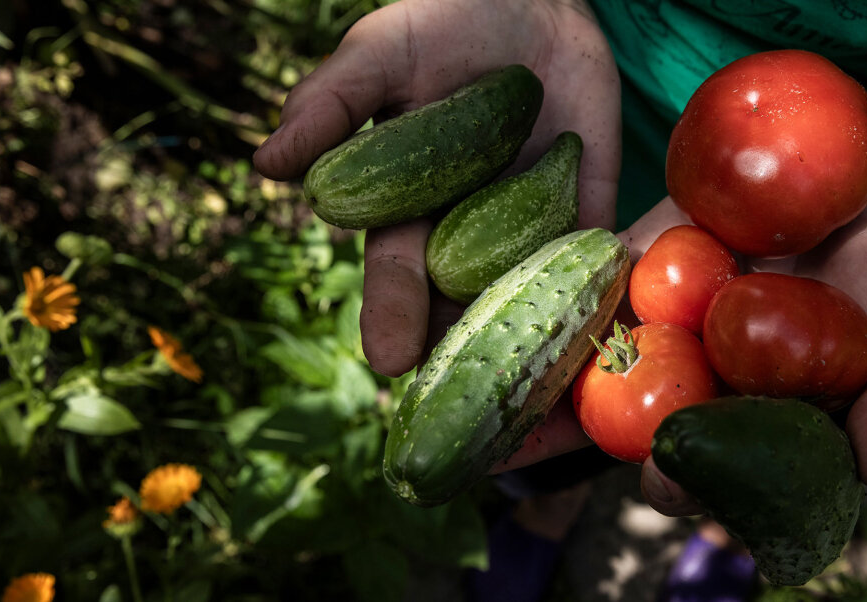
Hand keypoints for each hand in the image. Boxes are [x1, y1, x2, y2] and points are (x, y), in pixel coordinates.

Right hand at [252, 0, 620, 375]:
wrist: (530, 3)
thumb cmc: (440, 26)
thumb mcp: (381, 55)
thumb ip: (332, 105)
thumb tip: (266, 165)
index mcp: (410, 208)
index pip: (397, 273)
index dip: (391, 314)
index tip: (388, 360)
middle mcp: (468, 232)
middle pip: (462, 305)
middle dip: (462, 354)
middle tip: (463, 406)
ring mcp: (530, 225)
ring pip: (527, 299)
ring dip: (530, 347)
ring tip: (533, 399)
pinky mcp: (587, 210)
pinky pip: (592, 261)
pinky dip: (594, 299)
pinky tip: (600, 344)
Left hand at [496, 115, 866, 513]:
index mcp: (749, 422)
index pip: (705, 472)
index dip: (680, 483)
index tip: (661, 479)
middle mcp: (694, 383)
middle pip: (627, 428)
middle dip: (579, 442)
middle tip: (527, 450)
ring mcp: (661, 324)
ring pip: (589, 367)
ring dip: (530, 387)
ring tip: (475, 403)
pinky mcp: (638, 265)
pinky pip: (585, 286)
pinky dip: (539, 300)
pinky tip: (490, 312)